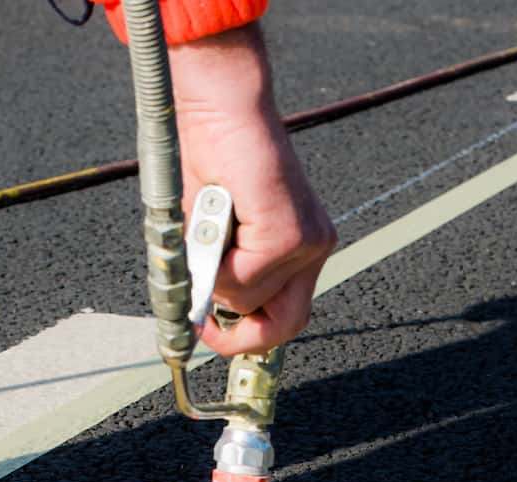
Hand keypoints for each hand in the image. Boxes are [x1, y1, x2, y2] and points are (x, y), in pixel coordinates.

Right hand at [168, 24, 335, 355]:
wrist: (223, 110)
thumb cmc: (214, 160)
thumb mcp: (216, 233)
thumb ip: (220, 274)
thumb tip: (202, 318)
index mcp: (303, 245)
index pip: (289, 315)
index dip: (249, 336)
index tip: (212, 333)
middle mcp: (315, 247)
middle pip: (287, 325)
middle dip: (239, 337)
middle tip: (205, 329)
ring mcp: (306, 243)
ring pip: (249, 300)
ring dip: (213, 275)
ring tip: (208, 229)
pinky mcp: (288, 235)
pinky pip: (240, 279)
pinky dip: (213, 260)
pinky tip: (214, 220)